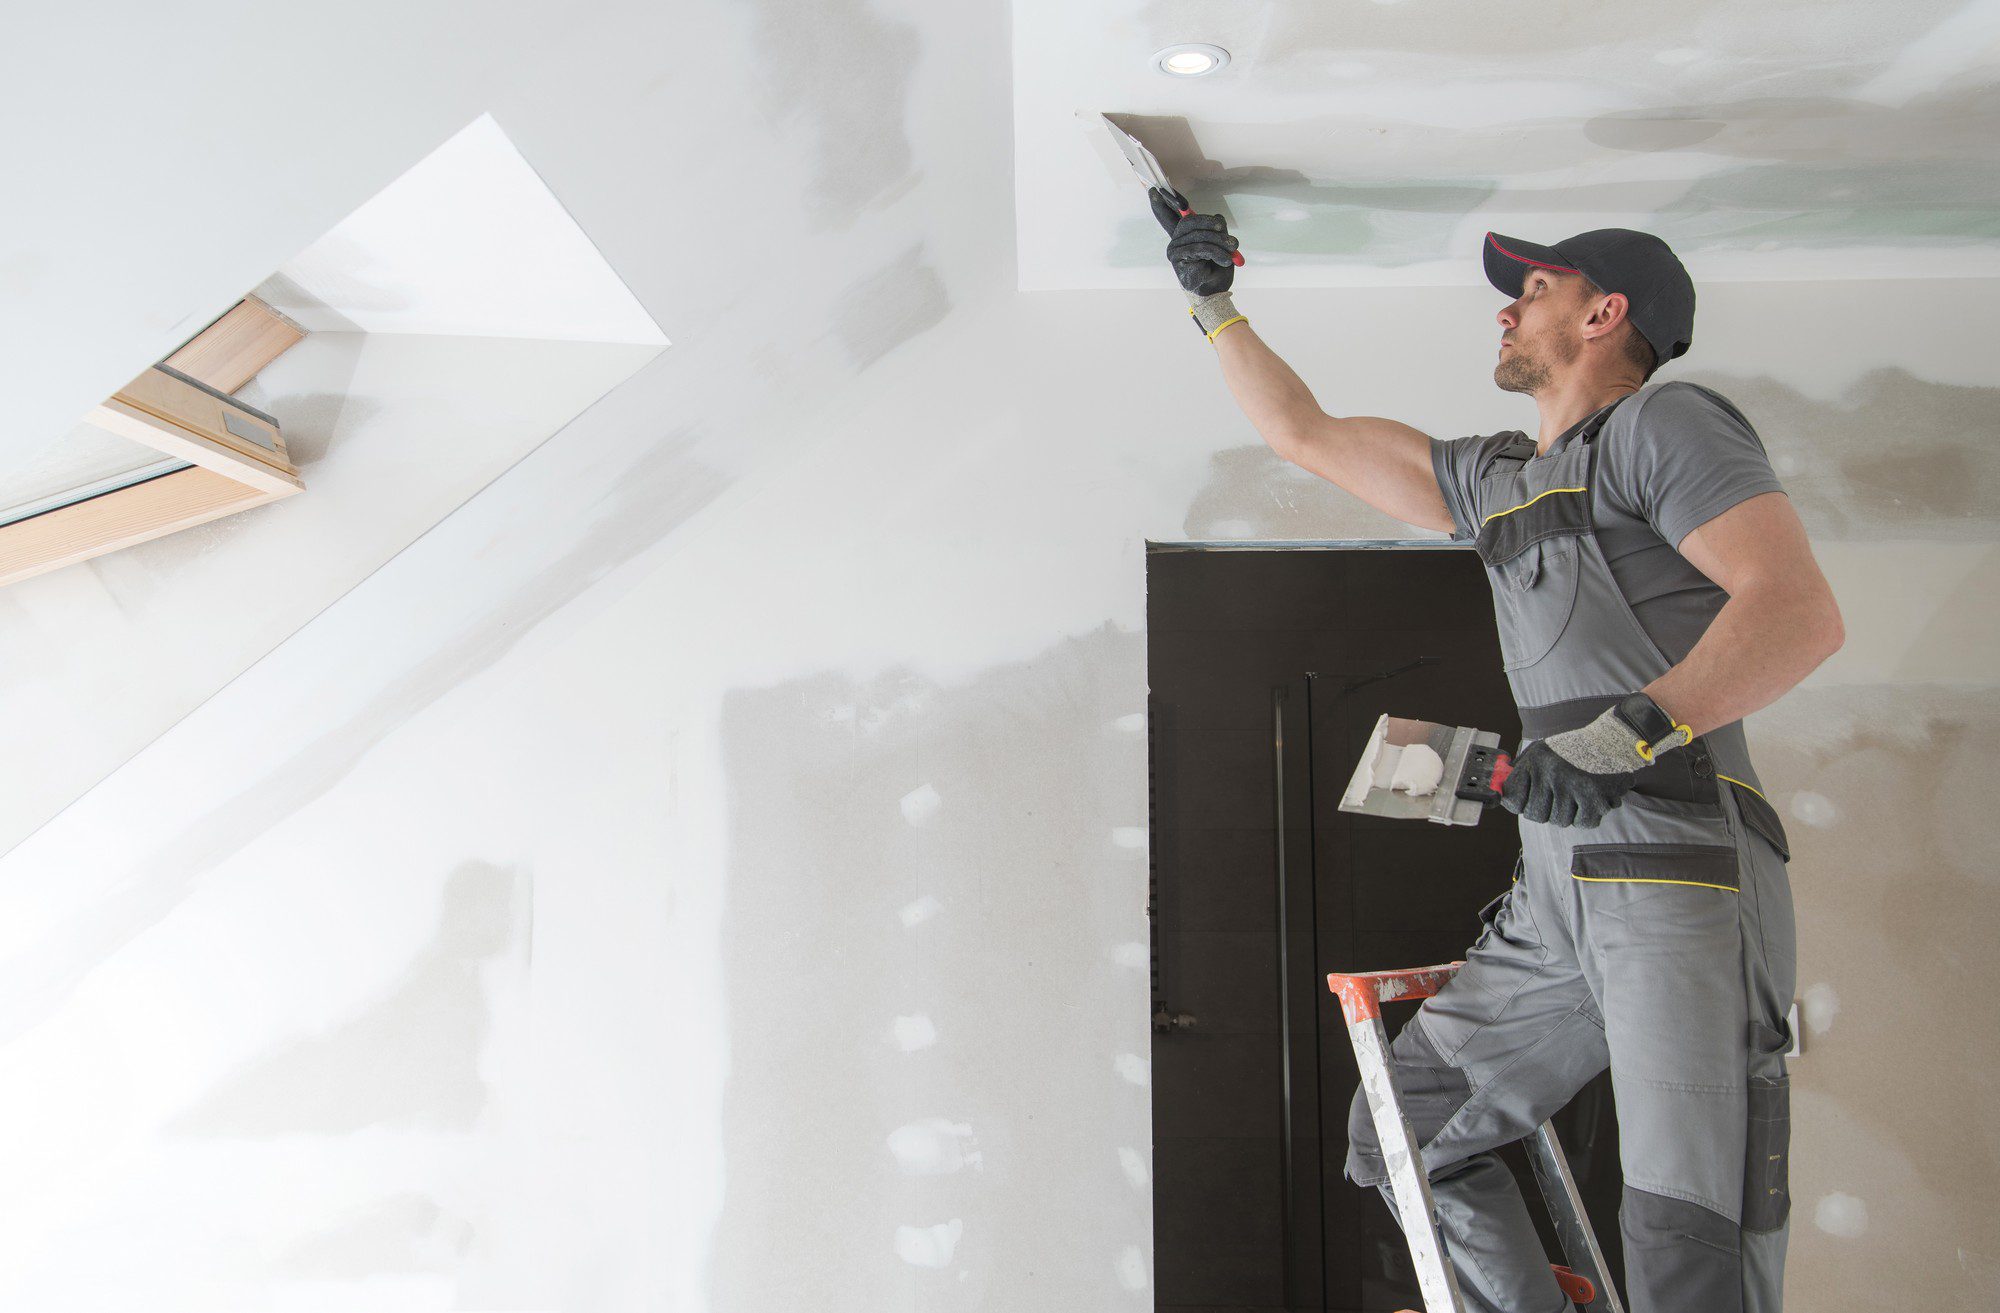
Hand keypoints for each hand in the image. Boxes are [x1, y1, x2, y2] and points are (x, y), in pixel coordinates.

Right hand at [1150, 187, 1237, 296]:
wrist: (1215, 291)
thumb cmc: (1217, 268)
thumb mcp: (1222, 243)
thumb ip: (1217, 228)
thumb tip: (1217, 217)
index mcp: (1185, 235)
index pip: (1169, 216)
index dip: (1161, 204)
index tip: (1153, 190)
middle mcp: (1176, 240)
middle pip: (1190, 220)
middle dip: (1211, 223)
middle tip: (1226, 232)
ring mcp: (1175, 249)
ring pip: (1200, 235)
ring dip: (1220, 242)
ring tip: (1232, 250)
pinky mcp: (1178, 259)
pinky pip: (1200, 248)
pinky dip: (1216, 252)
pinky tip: (1225, 260)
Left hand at [1498, 740, 1634, 827]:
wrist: (1612, 741)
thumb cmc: (1573, 750)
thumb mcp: (1539, 752)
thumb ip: (1519, 772)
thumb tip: (1501, 793)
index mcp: (1534, 761)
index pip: (1513, 800)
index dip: (1520, 804)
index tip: (1529, 800)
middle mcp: (1550, 773)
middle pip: (1536, 815)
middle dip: (1546, 810)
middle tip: (1559, 796)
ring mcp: (1572, 786)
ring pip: (1559, 821)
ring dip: (1568, 812)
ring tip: (1577, 793)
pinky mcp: (1594, 798)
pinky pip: (1582, 823)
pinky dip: (1586, 816)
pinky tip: (1589, 800)